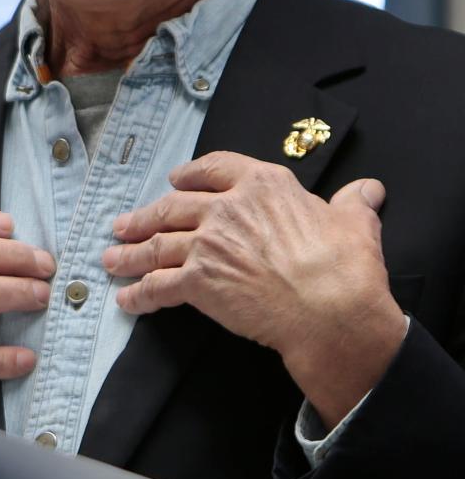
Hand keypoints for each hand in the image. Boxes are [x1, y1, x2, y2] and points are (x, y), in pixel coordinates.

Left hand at [101, 151, 406, 427]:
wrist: (330, 309)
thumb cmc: (345, 266)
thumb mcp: (354, 222)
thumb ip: (352, 202)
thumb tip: (369, 189)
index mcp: (263, 184)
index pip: (214, 169)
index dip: (191, 176)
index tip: (175, 181)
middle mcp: (227, 208)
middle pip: (174, 207)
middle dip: (144, 217)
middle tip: (123, 225)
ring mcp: (208, 244)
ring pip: (158, 245)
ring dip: (130, 253)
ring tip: (110, 260)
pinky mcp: (198, 281)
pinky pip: (159, 286)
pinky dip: (139, 293)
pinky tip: (127, 300)